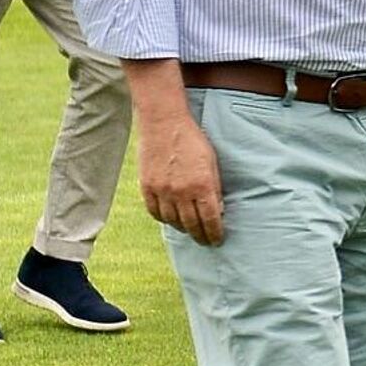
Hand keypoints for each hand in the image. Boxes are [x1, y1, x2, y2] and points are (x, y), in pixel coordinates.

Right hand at [140, 112, 224, 244]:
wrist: (165, 124)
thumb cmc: (193, 140)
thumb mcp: (213, 162)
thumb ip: (215, 187)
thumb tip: (218, 210)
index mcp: (202, 185)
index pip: (210, 219)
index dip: (215, 233)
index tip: (218, 240)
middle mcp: (181, 191)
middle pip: (191, 225)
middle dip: (201, 236)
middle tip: (206, 242)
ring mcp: (162, 190)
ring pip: (173, 221)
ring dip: (183, 229)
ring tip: (190, 231)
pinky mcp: (147, 187)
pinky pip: (155, 212)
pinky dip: (165, 219)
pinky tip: (172, 219)